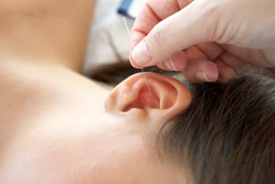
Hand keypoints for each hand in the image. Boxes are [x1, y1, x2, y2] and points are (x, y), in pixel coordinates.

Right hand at [129, 0, 274, 82]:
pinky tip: (227, 72)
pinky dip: (214, 73)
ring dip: (197, 69)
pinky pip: (209, 65)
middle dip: (175, 58)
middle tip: (186, 64)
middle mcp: (198, 11)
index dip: (143, 39)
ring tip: (214, 71)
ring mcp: (215, 30)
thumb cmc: (269, 4)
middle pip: (168, 41)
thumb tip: (138, 53)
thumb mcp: (211, 16)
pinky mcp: (230, 48)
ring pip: (188, 57)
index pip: (149, 17)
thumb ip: (168, 35)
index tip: (143, 60)